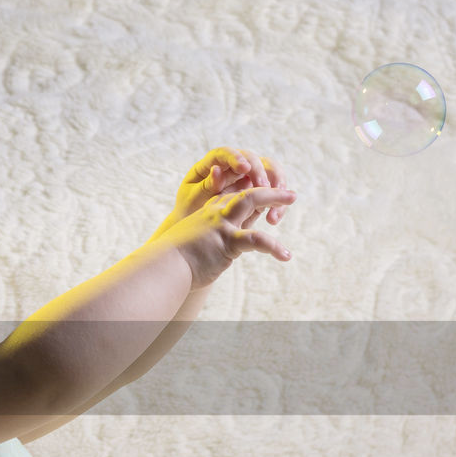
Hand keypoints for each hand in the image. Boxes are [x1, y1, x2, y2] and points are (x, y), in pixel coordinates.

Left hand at [157, 147, 294, 234]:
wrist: (196, 229)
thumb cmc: (190, 210)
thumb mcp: (193, 199)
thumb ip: (206, 186)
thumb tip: (217, 170)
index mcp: (211, 163)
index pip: (225, 153)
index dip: (236, 158)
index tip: (244, 168)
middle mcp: (233, 166)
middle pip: (253, 159)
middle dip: (261, 173)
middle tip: (264, 189)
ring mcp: (248, 177)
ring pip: (270, 171)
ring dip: (276, 187)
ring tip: (274, 206)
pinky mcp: (259, 191)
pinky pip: (274, 192)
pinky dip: (277, 203)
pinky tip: (273, 219)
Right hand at [165, 182, 296, 290]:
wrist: (163, 268)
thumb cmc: (174, 261)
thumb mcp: (194, 245)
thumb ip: (208, 242)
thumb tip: (216, 253)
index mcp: (209, 213)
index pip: (236, 196)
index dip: (255, 194)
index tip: (269, 197)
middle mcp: (216, 213)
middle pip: (246, 191)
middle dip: (269, 188)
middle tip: (289, 193)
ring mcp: (221, 224)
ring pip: (252, 200)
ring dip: (274, 197)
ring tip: (292, 198)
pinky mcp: (227, 241)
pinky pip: (256, 240)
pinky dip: (273, 246)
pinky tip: (285, 256)